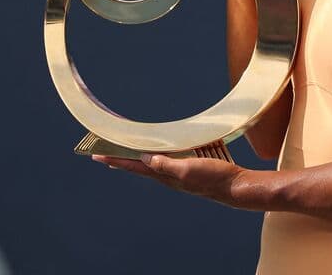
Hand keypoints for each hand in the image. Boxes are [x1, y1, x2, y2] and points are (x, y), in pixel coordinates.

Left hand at [92, 154, 249, 208]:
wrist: (234, 185)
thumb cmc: (212, 178)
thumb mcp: (187, 170)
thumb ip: (166, 165)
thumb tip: (144, 157)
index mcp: (164, 175)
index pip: (134, 166)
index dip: (115, 159)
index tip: (97, 154)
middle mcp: (168, 173)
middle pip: (139, 163)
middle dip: (122, 157)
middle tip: (105, 151)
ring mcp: (179, 169)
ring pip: (154, 158)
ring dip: (139, 152)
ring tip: (127, 146)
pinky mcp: (190, 164)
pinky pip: (170, 155)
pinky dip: (160, 149)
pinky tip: (163, 144)